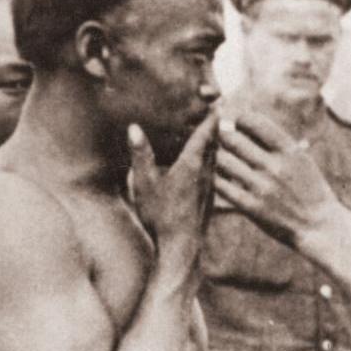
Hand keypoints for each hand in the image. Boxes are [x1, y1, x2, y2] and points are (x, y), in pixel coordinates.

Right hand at [128, 114, 217, 264]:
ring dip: (214, 146)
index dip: (210, 116)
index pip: (206, 133)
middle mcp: (207, 173)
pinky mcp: (209, 200)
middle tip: (212, 111)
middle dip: (214, 127)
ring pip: (216, 159)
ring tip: (208, 134)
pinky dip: (210, 163)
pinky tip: (201, 166)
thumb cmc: (161, 216)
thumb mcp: (144, 183)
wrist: (181, 249)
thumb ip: (140, 155)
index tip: (215, 101)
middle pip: (216, 144)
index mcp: (193, 164)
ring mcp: (210, 188)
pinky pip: (213, 174)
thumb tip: (134, 128)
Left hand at [212, 108, 337, 245]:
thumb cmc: (309, 189)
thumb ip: (278, 142)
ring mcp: (261, 187)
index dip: (240, 117)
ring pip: (223, 160)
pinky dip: (217, 178)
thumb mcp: (301, 159)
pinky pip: (222, 186)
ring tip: (222, 158)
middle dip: (223, 135)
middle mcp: (274, 166)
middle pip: (233, 139)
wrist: (318, 226)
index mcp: (289, 151)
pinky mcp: (251, 207)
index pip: (254, 122)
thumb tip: (248, 122)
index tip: (237, 121)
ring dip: (218, 157)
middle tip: (222, 138)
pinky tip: (222, 177)